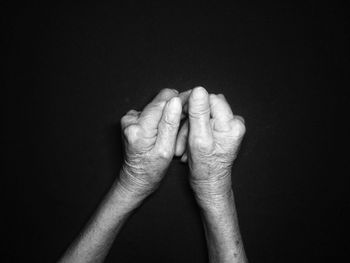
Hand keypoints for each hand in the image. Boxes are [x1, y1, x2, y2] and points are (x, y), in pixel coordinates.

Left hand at [119, 89, 181, 197]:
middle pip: (159, 101)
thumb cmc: (151, 170)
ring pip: (156, 105)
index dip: (181, 99)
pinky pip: (150, 111)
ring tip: (174, 129)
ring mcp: (128, 119)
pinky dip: (160, 117)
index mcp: (140, 129)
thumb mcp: (166, 150)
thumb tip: (176, 101)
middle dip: (175, 107)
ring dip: (168, 113)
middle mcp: (130, 121)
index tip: (194, 102)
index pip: (163, 101)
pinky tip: (164, 130)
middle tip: (186, 120)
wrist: (136, 178)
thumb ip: (170, 124)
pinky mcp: (130, 119)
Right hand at [177, 87, 245, 203]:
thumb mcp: (198, 140)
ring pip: (203, 115)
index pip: (210, 98)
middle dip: (190, 119)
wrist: (210, 185)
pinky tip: (188, 143)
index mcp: (231, 124)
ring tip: (183, 144)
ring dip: (189, 127)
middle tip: (180, 136)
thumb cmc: (206, 169)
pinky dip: (194, 131)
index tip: (180, 114)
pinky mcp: (223, 131)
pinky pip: (205, 122)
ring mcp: (229, 127)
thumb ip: (199, 114)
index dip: (192, 104)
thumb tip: (198, 90)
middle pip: (206, 106)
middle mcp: (234, 123)